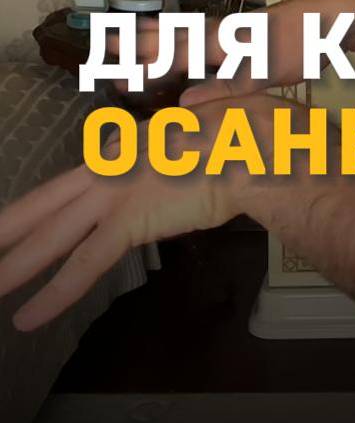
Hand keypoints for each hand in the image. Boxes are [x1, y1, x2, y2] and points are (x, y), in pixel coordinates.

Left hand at [0, 88, 282, 333]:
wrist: (261, 144)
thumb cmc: (251, 132)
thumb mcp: (219, 116)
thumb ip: (202, 111)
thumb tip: (196, 105)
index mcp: (130, 147)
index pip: (79, 182)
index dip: (52, 206)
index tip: (32, 223)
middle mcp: (112, 166)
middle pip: (47, 203)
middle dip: (10, 228)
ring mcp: (115, 191)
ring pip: (52, 235)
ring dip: (16, 265)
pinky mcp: (129, 220)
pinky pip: (84, 264)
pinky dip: (55, 294)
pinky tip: (29, 317)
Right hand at [101, 1, 297, 95]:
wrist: (330, 17)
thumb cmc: (299, 43)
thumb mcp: (264, 72)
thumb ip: (224, 87)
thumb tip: (183, 104)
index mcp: (222, 43)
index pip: (173, 57)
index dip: (145, 70)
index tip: (116, 81)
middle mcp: (221, 33)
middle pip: (171, 36)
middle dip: (138, 43)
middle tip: (105, 45)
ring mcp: (233, 31)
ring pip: (185, 30)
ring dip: (156, 33)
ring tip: (131, 32)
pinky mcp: (246, 33)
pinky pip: (203, 32)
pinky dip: (184, 35)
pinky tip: (182, 43)